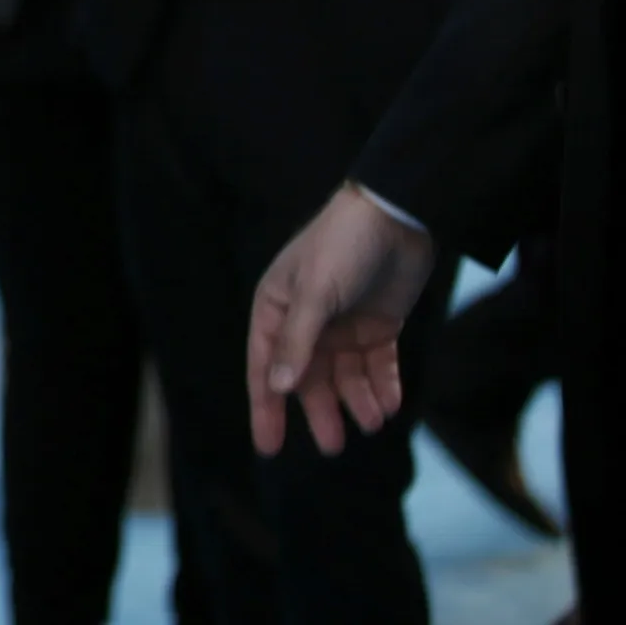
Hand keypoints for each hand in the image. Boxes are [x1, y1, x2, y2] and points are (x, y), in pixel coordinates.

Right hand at [248, 183, 434, 458]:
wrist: (397, 216)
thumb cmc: (342, 246)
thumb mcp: (315, 293)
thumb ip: (297, 342)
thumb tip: (278, 388)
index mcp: (277, 309)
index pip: (266, 368)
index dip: (266, 408)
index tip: (268, 448)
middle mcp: (306, 322)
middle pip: (307, 379)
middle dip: (320, 411)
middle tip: (333, 448)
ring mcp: (343, 325)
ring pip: (345, 377)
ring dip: (356, 401)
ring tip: (372, 422)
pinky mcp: (378, 325)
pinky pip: (377, 366)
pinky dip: (382, 387)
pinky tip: (390, 404)